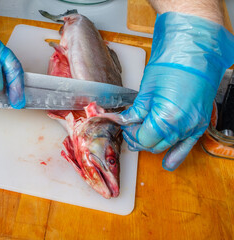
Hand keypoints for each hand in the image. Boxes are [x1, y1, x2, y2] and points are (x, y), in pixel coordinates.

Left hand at [103, 12, 233, 170]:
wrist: (194, 54)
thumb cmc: (172, 66)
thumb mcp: (147, 91)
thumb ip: (136, 112)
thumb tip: (125, 122)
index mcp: (167, 119)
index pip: (143, 139)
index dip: (132, 134)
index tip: (126, 126)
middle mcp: (183, 127)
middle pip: (154, 146)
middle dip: (139, 139)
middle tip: (131, 128)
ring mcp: (193, 127)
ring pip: (167, 147)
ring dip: (153, 144)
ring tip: (143, 134)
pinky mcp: (199, 124)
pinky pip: (186, 147)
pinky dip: (175, 155)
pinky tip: (168, 163)